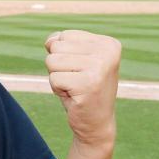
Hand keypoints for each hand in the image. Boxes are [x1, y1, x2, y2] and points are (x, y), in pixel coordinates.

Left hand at [45, 30, 120, 148]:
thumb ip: (60, 43)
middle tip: (76, 81)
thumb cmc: (80, 88)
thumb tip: (50, 41)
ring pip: (51, 61)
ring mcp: (100, 67)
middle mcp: (108, 52)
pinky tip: (74, 96)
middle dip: (58, 67)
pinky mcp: (89, 83)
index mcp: (108, 43)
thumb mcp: (73, 60)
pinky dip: (57, 89)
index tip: (80, 70)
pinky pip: (53, 78)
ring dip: (57, 77)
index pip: (64, 36)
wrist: (96, 123)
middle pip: (56, 47)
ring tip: (74, 88)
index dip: (63, 55)